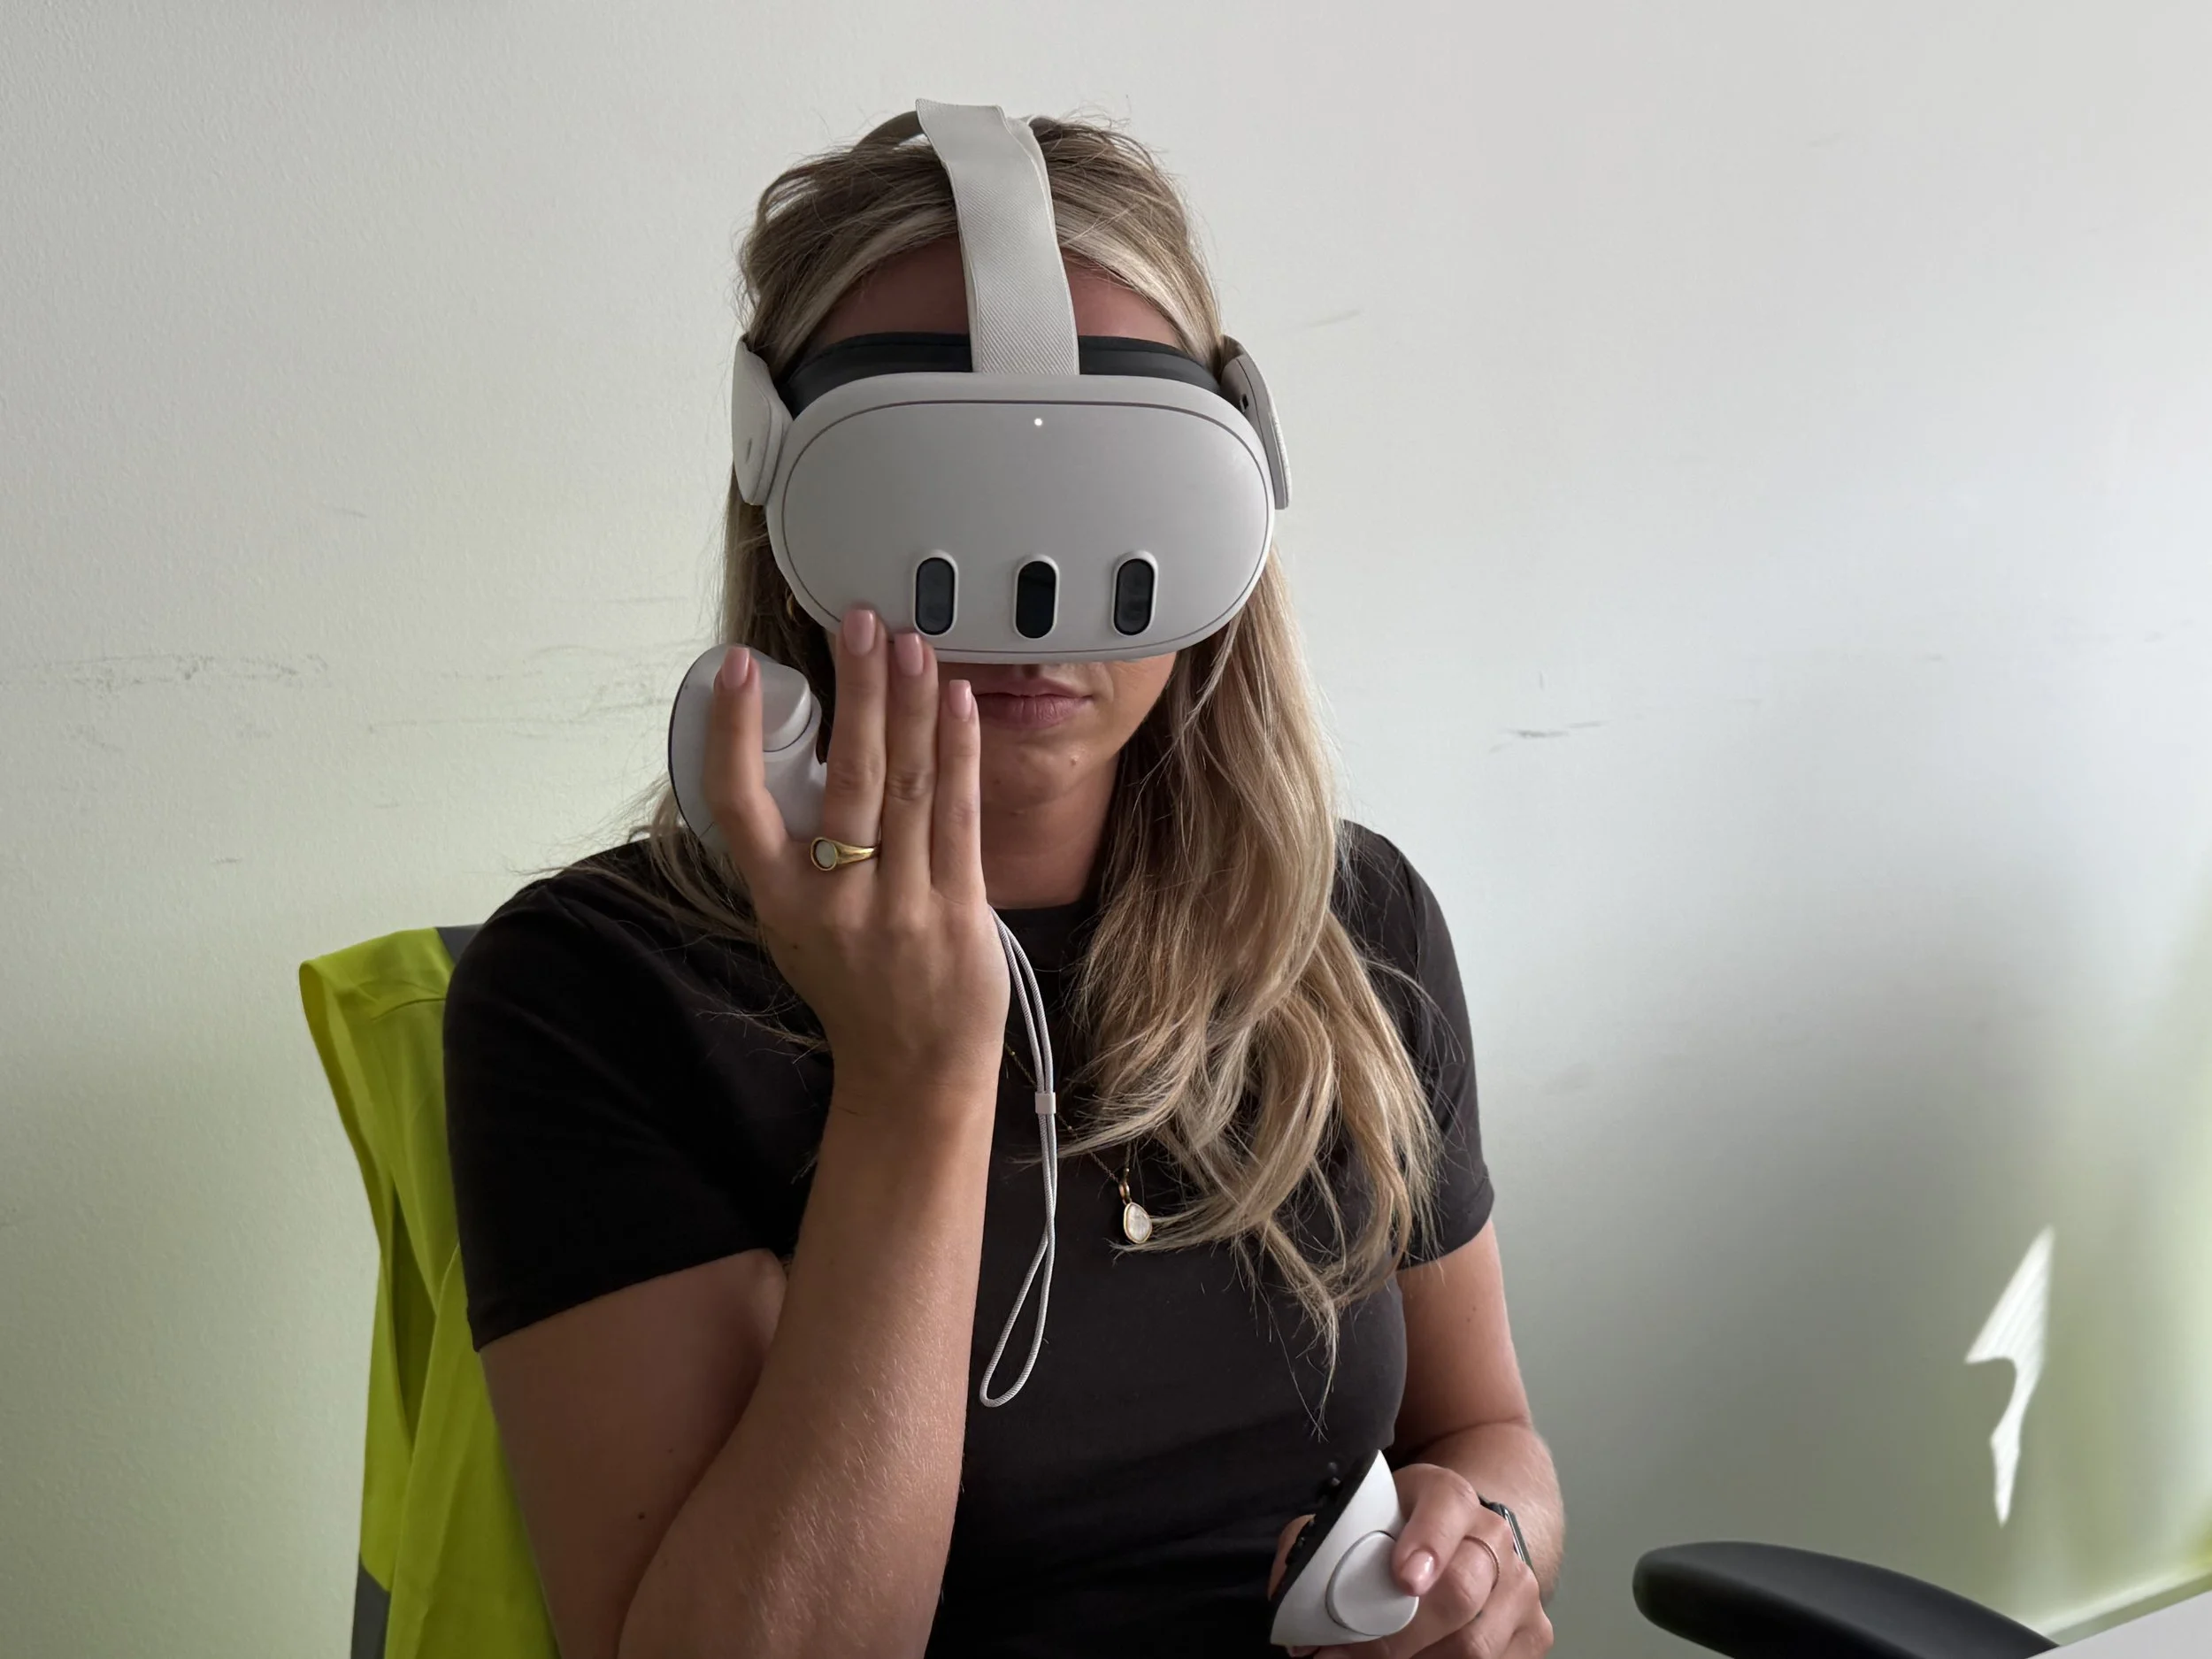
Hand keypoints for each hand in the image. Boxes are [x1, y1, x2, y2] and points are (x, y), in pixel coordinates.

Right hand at [703, 606, 1009, 1119]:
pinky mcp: (958, 911)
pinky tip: (957, 702)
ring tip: (912, 642)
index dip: (734, 732)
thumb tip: (808, 750)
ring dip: (911, 704)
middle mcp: (834, 902)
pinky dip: (958, 752)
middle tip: (861, 621)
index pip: (738, 805)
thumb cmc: (853, 987)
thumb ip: (793, 851)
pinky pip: (957, 815)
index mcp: (778, 901)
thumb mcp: (795, 926)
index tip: (742, 666)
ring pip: (907, 785)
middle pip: (847, 776)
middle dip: (856, 689)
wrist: (911, 1071)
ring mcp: (900, 906)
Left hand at [1265, 1463, 1551, 1657]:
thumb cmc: (1400, 1531)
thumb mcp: (1363, 1514)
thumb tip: (1290, 1592)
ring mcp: (1521, 1589)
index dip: (1428, 1542)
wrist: (1469, 1536)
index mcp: (1448, 1496)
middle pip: (1461, 1592)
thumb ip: (1323, 1541)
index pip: (1446, 1507)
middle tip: (1338, 1656)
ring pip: (1475, 1645)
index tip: (1403, 1580)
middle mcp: (1494, 1538)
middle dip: (1396, 1636)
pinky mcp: (1533, 1634)